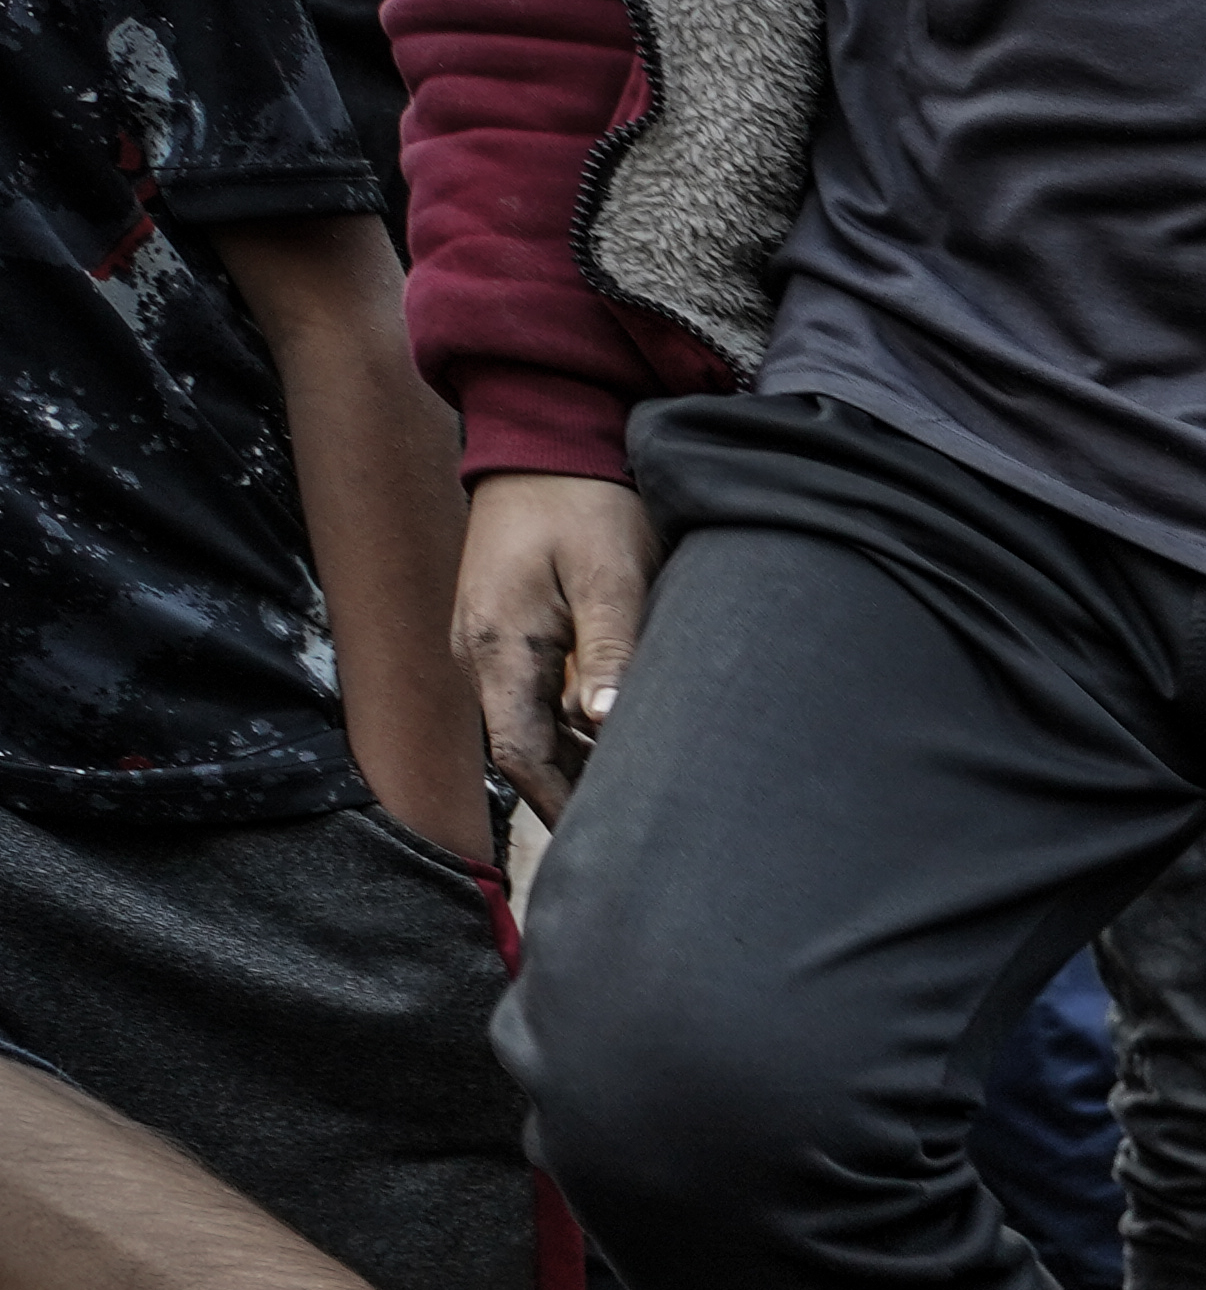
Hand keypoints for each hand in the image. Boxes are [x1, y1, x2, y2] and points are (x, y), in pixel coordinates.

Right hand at [454, 471, 649, 817]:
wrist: (544, 442)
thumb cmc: (584, 503)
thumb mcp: (611, 575)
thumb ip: (610, 651)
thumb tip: (607, 722)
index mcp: (500, 647)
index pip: (521, 757)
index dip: (561, 808)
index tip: (607, 847)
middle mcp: (480, 655)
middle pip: (525, 754)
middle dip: (574, 798)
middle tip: (639, 838)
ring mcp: (489, 646)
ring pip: (531, 732)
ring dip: (578, 768)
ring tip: (640, 805)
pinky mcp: (508, 636)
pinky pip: (534, 704)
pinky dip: (574, 734)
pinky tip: (621, 750)